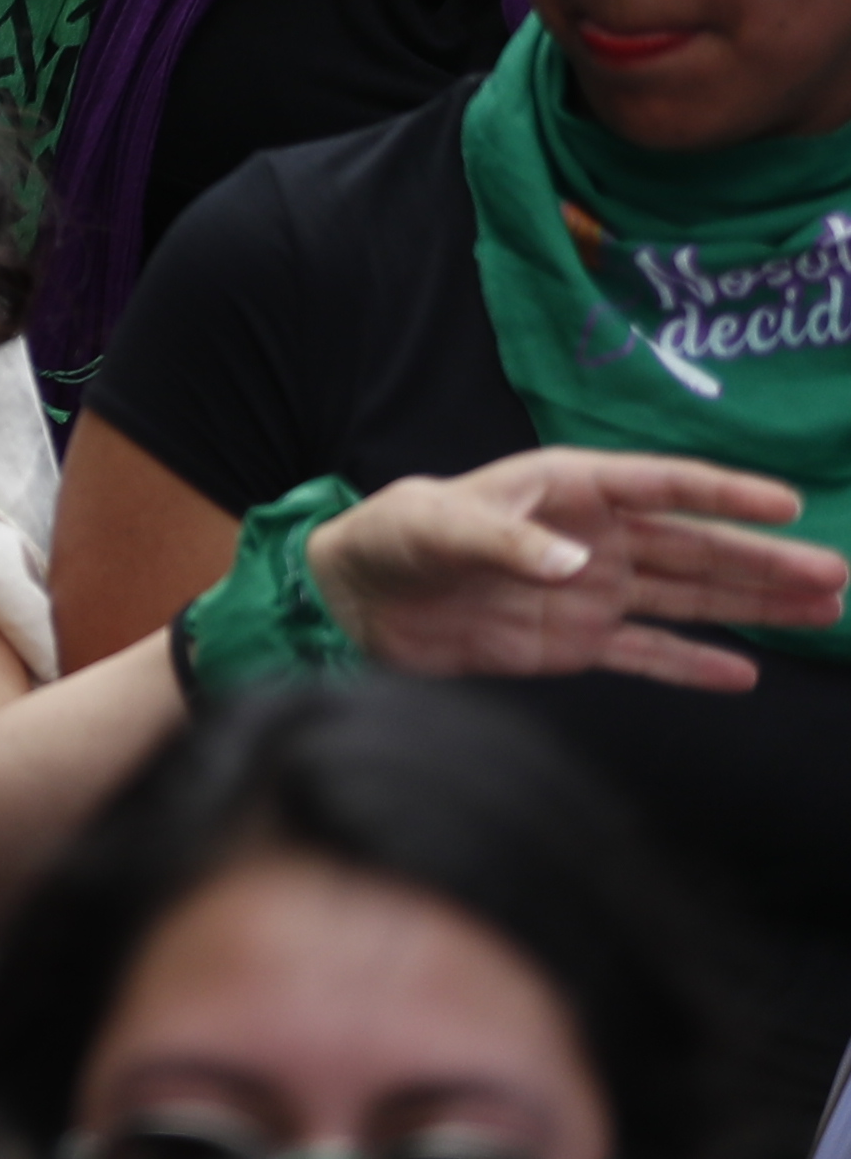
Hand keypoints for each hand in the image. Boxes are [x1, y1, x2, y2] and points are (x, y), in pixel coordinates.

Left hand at [310, 450, 848, 690]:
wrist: (355, 596)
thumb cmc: (395, 535)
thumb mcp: (439, 526)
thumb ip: (506, 543)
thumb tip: (575, 566)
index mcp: (566, 490)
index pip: (661, 486)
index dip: (723, 493)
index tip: (788, 505)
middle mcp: (591, 538)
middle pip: (694, 548)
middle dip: (764, 561)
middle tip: (836, 576)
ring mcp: (589, 592)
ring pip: (688, 598)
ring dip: (751, 605)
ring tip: (821, 610)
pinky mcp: (573, 642)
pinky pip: (646, 653)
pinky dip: (692, 664)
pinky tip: (744, 672)